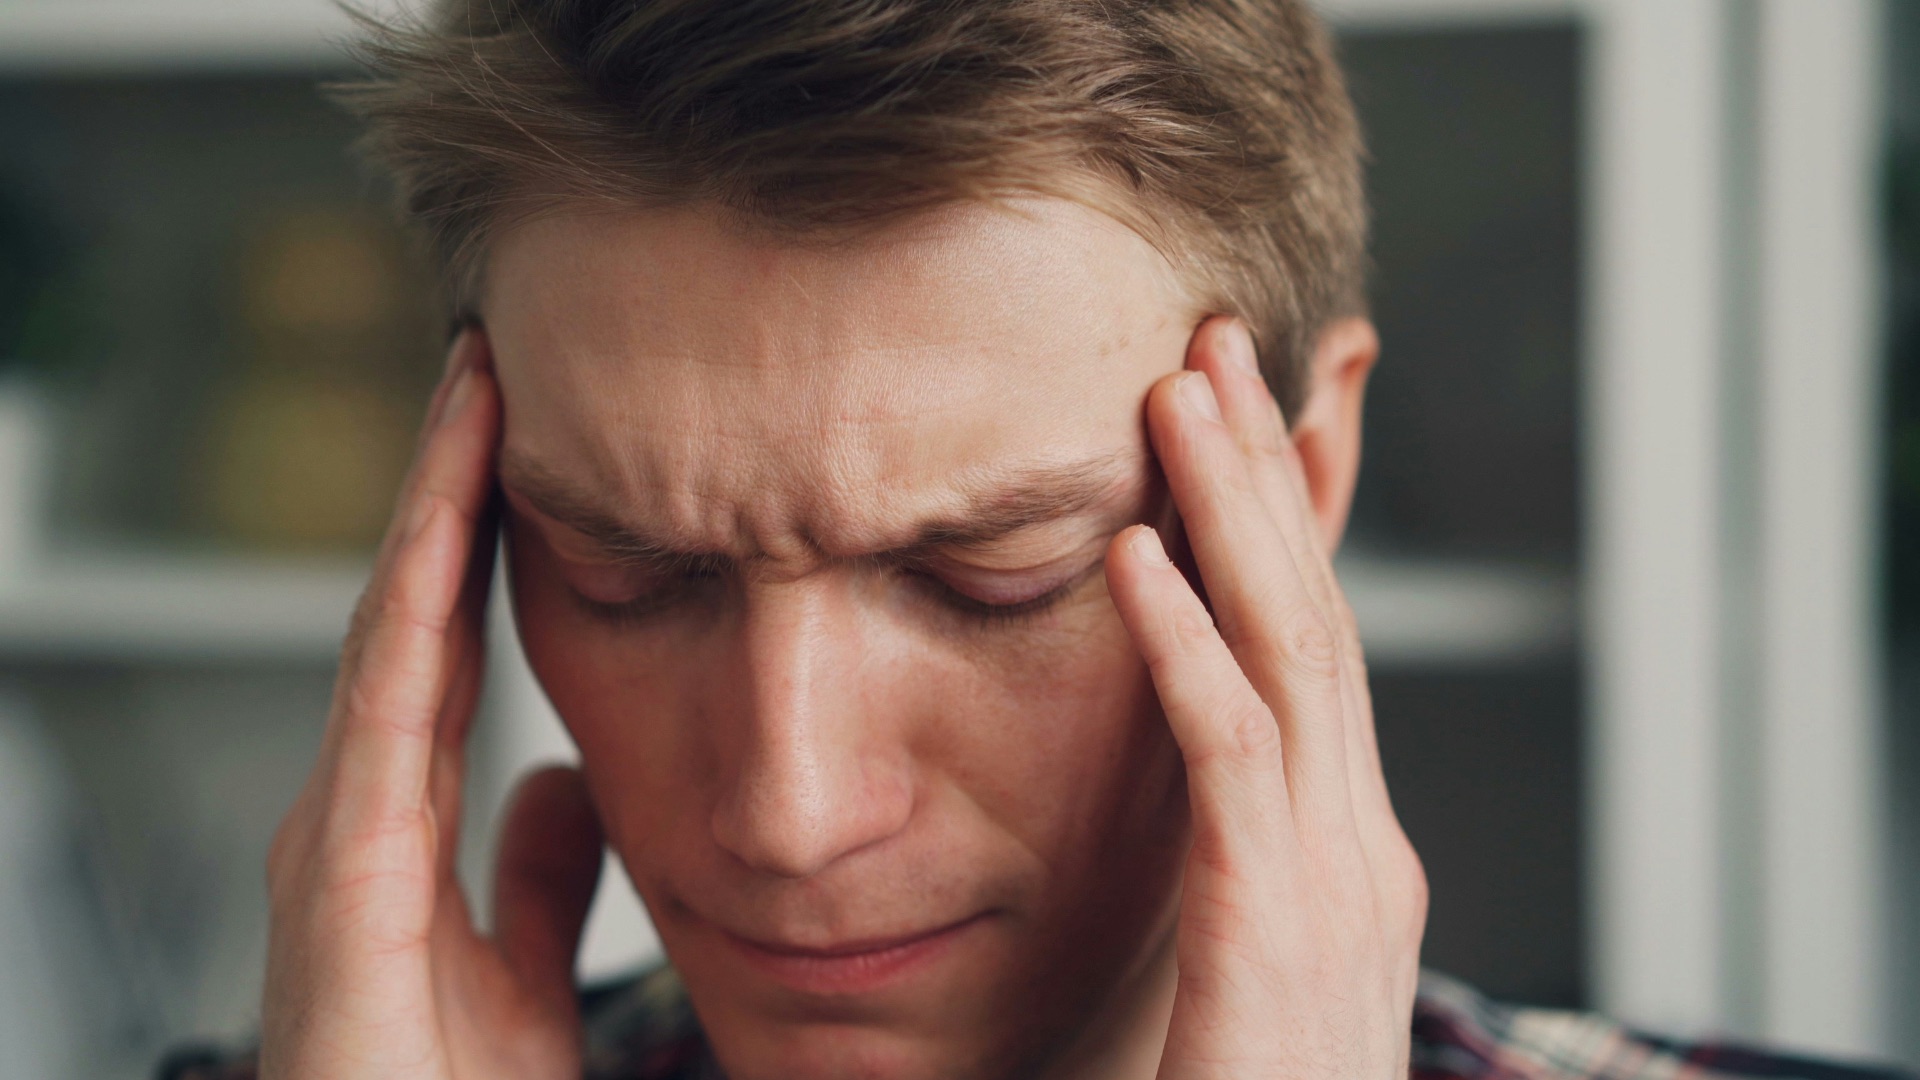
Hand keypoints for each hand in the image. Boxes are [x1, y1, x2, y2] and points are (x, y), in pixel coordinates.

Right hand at [260, 332, 605, 1078]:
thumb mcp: (520, 977)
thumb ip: (536, 880)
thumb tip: (561, 786)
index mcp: (396, 828)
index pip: (444, 646)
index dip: (477, 538)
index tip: (528, 436)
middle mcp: (355, 813)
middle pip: (409, 612)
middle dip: (450, 486)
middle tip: (495, 362)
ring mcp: (336, 837)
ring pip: (389, 631)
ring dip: (431, 506)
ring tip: (476, 390)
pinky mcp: (339, 880)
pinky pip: (384, 712)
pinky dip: (411, 605)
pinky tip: (443, 520)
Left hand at [1106, 318, 1427, 1079]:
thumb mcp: (1240, 959)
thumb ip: (1221, 857)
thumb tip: (1181, 769)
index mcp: (1342, 848)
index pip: (1315, 646)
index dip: (1279, 520)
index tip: (1229, 413)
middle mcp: (1360, 844)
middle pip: (1315, 617)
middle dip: (1265, 475)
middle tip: (1210, 343)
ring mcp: (1335, 883)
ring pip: (1288, 655)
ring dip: (1231, 516)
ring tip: (1176, 395)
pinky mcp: (1274, 930)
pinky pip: (1229, 761)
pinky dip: (1182, 649)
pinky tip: (1129, 560)